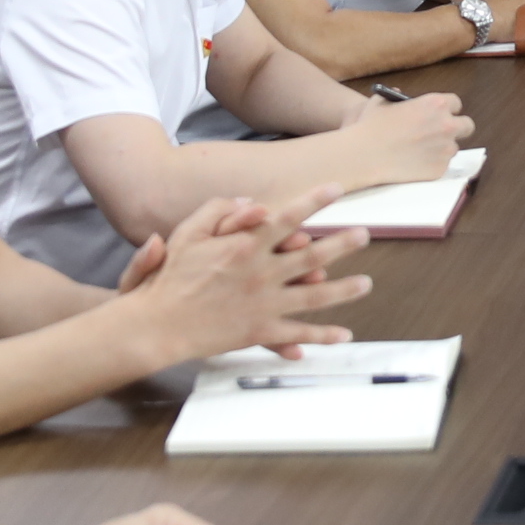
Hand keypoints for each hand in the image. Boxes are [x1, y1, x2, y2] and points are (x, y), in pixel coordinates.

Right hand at [133, 193, 368, 357]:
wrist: (158, 323)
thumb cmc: (168, 276)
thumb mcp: (187, 233)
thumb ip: (218, 211)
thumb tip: (251, 202)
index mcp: (246, 246)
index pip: (288, 217)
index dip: (314, 201)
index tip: (336, 189)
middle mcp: (262, 273)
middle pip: (311, 255)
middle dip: (341, 244)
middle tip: (364, 234)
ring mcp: (264, 304)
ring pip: (314, 295)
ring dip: (343, 289)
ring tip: (366, 283)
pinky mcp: (259, 332)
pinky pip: (297, 333)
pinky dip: (321, 336)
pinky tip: (343, 335)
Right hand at [349, 91, 466, 186]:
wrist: (364, 155)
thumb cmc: (371, 126)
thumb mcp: (382, 101)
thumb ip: (397, 97)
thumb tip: (401, 96)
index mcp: (436, 104)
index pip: (456, 103)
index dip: (448, 109)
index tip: (442, 114)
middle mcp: (447, 125)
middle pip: (467, 126)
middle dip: (457, 128)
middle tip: (444, 132)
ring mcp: (446, 149)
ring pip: (453, 148)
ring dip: (441, 148)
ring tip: (420, 151)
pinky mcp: (440, 169)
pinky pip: (441, 165)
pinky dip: (431, 164)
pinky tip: (413, 163)